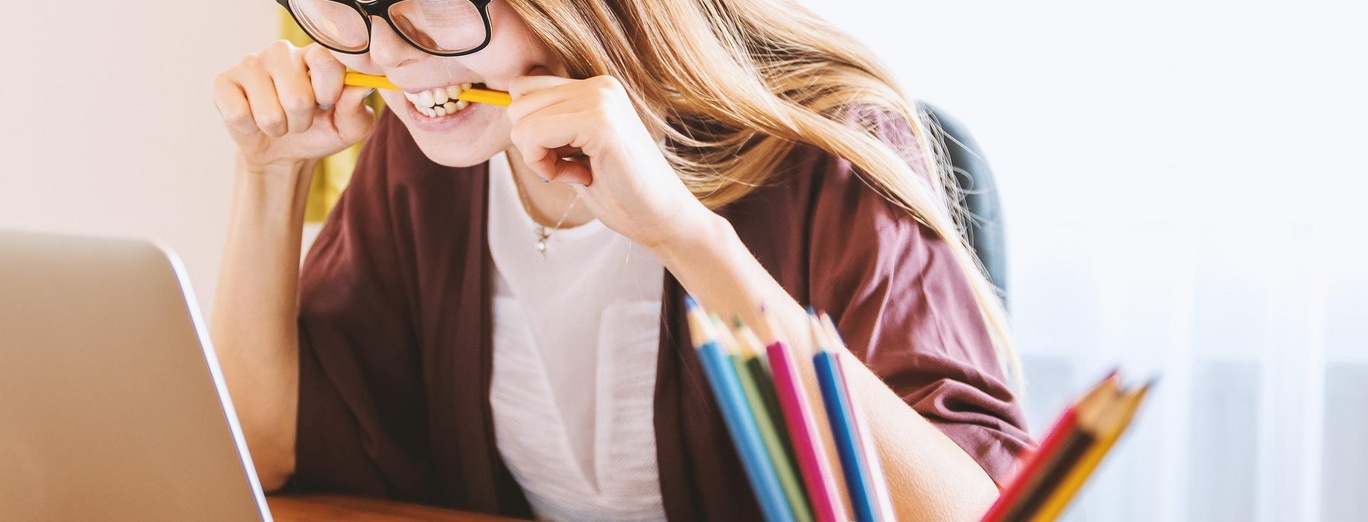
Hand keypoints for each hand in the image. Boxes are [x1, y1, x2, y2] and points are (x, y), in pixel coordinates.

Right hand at [212, 41, 376, 172]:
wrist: (282, 152)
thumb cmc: (319, 132)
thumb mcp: (348, 128)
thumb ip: (357, 110)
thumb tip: (360, 88)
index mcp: (316, 55)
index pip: (326, 61)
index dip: (329, 91)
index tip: (327, 103)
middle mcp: (282, 51)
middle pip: (297, 98)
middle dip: (301, 122)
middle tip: (299, 119)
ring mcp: (250, 63)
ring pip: (269, 113)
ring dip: (278, 128)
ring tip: (278, 121)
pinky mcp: (223, 81)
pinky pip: (239, 115)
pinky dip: (250, 128)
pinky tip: (252, 119)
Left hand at [506, 73, 712, 251]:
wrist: (662, 219)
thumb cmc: (620, 191)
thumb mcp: (577, 148)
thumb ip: (551, 124)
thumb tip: (508, 108)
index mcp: (596, 87)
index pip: (525, 88)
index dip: (531, 129)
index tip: (562, 156)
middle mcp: (599, 85)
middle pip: (517, 101)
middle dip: (531, 143)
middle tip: (568, 167)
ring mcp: (601, 100)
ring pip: (521, 120)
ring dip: (538, 156)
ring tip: (576, 171)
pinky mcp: (600, 123)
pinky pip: (534, 135)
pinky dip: (543, 165)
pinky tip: (577, 177)